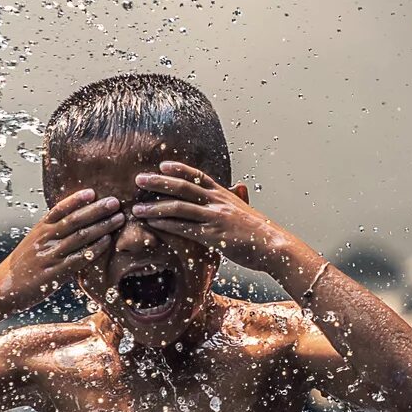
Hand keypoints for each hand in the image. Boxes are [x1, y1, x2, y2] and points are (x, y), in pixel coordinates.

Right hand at [0, 188, 125, 312]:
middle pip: (74, 219)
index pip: (59, 209)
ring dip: (102, 226)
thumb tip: (72, 223)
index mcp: (39, 230)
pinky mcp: (55, 273)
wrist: (1, 289)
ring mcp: (50, 256)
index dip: (76, 199)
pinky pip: (78, 258)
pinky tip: (107, 242)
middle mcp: (44, 239)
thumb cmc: (21, 267)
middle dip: (96, 210)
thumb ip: (50, 233)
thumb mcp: (32, 244)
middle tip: (115, 202)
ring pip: (80, 236)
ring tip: (118, 219)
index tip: (92, 191)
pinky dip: (94, 248)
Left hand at [125, 161, 297, 274]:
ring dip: (155, 207)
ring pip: (179, 207)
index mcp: (225, 195)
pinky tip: (152, 224)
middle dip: (158, 182)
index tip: (162, 165)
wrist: (275, 246)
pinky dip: (166, 225)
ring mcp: (215, 217)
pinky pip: (184, 228)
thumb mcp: (247, 210)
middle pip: (183, 187)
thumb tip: (238, 186)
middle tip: (139, 180)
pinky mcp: (213, 235)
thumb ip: (238, 198)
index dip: (179, 169)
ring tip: (137, 208)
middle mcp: (218, 202)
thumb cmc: (261, 233)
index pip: (199, 176)